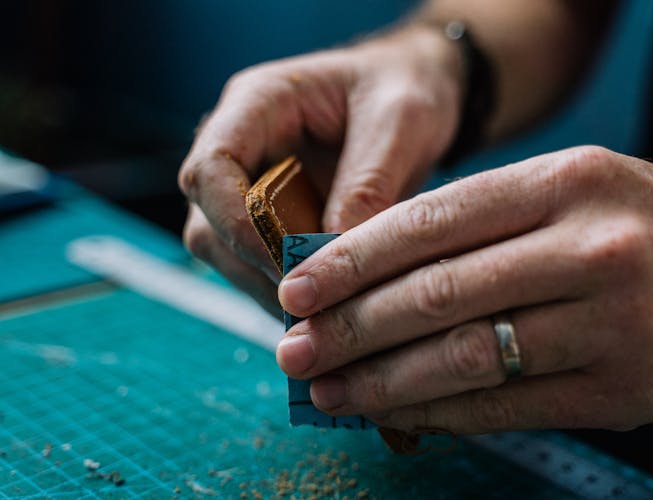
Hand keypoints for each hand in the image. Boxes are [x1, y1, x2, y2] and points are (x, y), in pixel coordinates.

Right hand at [178, 25, 463, 311]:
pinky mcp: (270, 217)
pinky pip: (259, 264)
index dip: (237, 224)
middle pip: (209, 223)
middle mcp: (241, 147)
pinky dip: (291, 291)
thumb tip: (334, 252)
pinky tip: (330, 307)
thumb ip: (368, 184)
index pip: (210, 169)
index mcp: (257, 104)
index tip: (290, 263)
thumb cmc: (402, 88)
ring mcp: (250, 185)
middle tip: (318, 301)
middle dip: (257, 267)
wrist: (413, 89)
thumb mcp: (401, 122)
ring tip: (329, 312)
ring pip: (228, 253)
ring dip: (272, 288)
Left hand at [276, 146, 652, 433]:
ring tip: (331, 389)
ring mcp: (613, 322)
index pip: (432, 219)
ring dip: (382, 380)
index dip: (352, 258)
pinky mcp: (626, 390)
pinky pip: (507, 405)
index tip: (297, 287)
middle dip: (350, 325)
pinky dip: (440, 412)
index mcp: (567, 182)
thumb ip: (486, 227)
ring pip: (464, 356)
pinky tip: (398, 413)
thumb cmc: (650, 233)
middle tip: (294, 347)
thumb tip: (377, 273)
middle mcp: (591, 246)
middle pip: (437, 292)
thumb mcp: (577, 195)